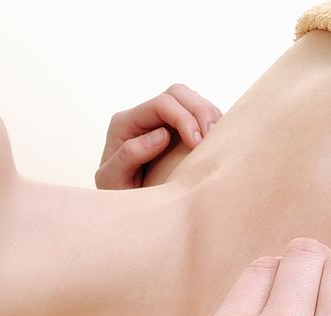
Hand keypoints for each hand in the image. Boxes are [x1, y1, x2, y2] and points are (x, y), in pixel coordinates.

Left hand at [95, 84, 221, 189]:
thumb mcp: (113, 180)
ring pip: (191, 100)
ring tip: (217, 140)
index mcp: (126, 123)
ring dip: (209, 116)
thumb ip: (129, 156)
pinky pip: (198, 116)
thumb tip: (161, 135)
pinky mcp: (177, 131)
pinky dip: (212, 124)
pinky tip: (216, 142)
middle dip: (200, 111)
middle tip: (211, 138)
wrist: (122, 206)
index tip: (197, 144)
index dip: (184, 118)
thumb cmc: (117, 194)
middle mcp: (144, 117)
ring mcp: (161, 122)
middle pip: (177, 93)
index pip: (161, 104)